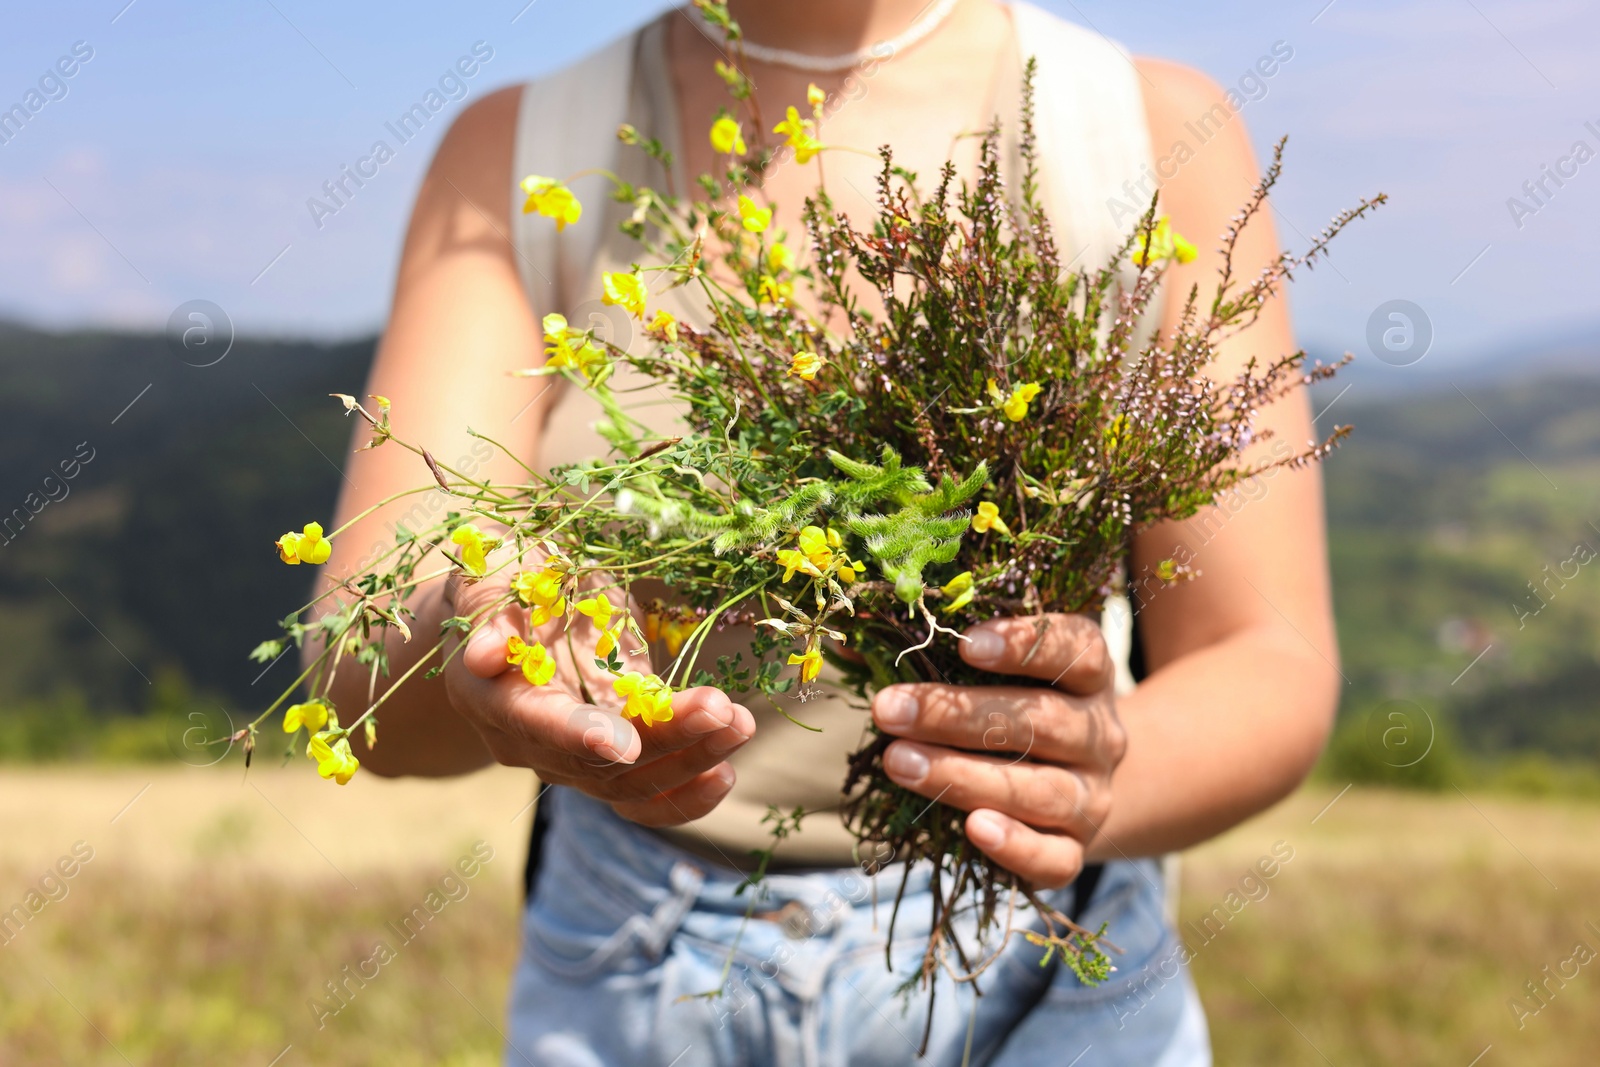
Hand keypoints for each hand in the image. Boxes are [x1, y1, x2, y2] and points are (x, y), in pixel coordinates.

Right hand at [440, 565, 754, 826]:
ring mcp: (565, 762)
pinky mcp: (604, 768)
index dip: (576, 733)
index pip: (532, 721)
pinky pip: (643, 800)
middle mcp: (522, 742)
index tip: (623, 740)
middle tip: (721, 709)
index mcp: (487, 693)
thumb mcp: (500, 572)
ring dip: (690, 759)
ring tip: (740, 725)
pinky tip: (725, 772)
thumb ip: (494, 607)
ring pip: (627, 783)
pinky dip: (684, 796)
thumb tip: (483, 654)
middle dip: (663, 738)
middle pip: (595, 760)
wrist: (516, 609)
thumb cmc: (512, 579)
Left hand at [870, 614, 1125, 887]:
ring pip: (1041, 789)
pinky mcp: (1076, 850)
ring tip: (898, 762)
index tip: (965, 644)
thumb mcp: (986, 673)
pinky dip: (1017, 845)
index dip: (1025, 644)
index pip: (1076, 650)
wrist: (1066, 785)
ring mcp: (1091, 796)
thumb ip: (931, 652)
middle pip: (1042, 721)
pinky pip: (1056, 858)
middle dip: (958, 715)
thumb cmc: (1009, 710)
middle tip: (889, 710)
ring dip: (964, 776)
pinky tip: (972, 827)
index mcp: (1089, 674)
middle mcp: (1100, 734)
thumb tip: (847, 643)